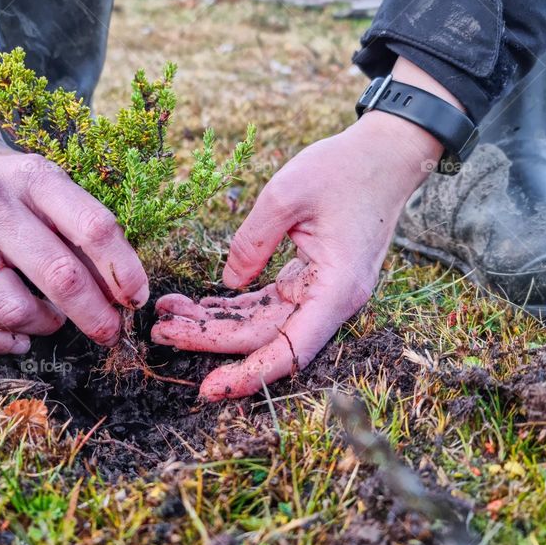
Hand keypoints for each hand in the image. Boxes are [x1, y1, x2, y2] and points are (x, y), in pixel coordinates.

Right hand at [0, 106, 148, 353]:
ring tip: (51, 321)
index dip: (124, 271)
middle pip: (59, 275)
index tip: (136, 300)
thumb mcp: (49, 186)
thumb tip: (120, 295)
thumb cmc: (10, 184)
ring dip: (43, 325)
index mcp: (35, 178)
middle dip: (94, 315)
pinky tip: (14, 334)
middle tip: (108, 332)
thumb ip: (81, 232)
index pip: (94, 229)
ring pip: (10, 306)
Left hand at [151, 58, 456, 399]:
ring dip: (215, 322)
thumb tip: (226, 281)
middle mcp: (332, 301)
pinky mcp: (310, 280)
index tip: (208, 389)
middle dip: (210, 338)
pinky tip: (196, 303)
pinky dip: (231, 305)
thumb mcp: (287, 193)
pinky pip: (266, 304)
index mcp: (337, 289)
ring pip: (261, 323)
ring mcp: (321, 292)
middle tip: (159, 331)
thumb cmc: (345, 169)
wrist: (386, 155)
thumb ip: (251, 241)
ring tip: (167, 315)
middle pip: (265, 337)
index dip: (249, 374)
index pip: (290, 350)